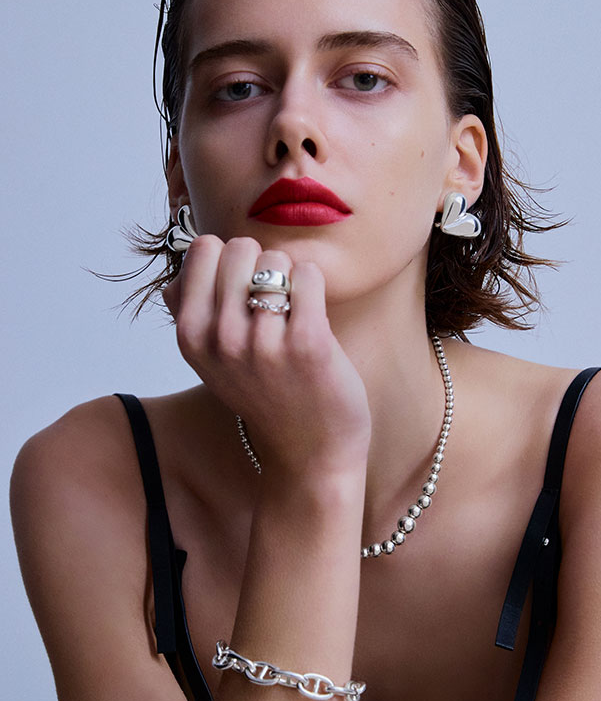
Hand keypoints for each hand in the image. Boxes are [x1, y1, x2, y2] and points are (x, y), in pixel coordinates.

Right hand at [163, 235, 370, 478]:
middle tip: (274, 302)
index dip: (229, 260)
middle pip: (240, 247)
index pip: (203, 249)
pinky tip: (314, 313)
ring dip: (291, 278)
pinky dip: (315, 284)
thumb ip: (189, 310)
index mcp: (191, 337)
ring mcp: (263, 343)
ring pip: (277, 260)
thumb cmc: (264, 396)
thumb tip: (185, 261)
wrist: (309, 453)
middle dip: (262, 264)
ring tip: (294, 314)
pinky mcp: (308, 344)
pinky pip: (308, 275)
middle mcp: (221, 339)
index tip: (243, 291)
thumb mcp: (209, 361)